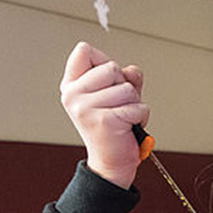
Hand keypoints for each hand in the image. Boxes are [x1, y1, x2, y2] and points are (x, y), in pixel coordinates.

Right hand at [59, 41, 148, 188]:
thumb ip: (126, 77)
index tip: (106, 83)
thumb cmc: (115, 126)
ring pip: (128, 88)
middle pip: (111, 67)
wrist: (112, 161)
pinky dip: (141, 116)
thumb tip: (132, 71)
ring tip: (123, 117)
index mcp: (71, 85)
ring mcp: (85, 108)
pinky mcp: (104, 120)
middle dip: (125, 85)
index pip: (84, 51)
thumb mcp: (118, 95)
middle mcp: (72, 95)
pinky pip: (137, 107)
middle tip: (118, 105)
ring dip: (134, 103)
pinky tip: (128, 126)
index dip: (104, 62)